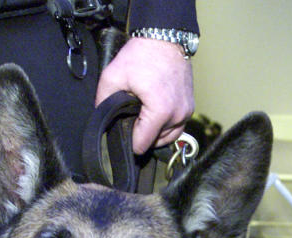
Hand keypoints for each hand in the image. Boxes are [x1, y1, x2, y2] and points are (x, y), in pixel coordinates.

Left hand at [96, 37, 194, 153]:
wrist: (165, 38)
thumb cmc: (141, 55)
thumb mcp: (112, 76)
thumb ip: (103, 101)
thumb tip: (102, 119)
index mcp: (160, 112)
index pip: (142, 144)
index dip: (128, 140)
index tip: (122, 129)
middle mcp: (177, 116)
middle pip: (155, 142)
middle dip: (142, 133)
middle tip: (132, 116)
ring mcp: (186, 112)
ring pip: (167, 138)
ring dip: (154, 132)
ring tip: (143, 116)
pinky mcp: (190, 108)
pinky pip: (177, 128)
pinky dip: (165, 126)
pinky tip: (154, 115)